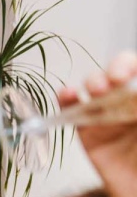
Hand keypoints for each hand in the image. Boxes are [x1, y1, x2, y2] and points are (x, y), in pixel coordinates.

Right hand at [59, 52, 136, 196]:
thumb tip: (134, 95)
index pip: (136, 72)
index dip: (129, 65)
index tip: (127, 73)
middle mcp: (126, 104)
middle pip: (115, 75)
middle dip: (113, 71)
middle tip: (115, 81)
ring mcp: (105, 116)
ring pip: (94, 88)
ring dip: (93, 82)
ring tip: (97, 90)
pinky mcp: (86, 131)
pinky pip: (73, 110)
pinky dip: (67, 99)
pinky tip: (68, 95)